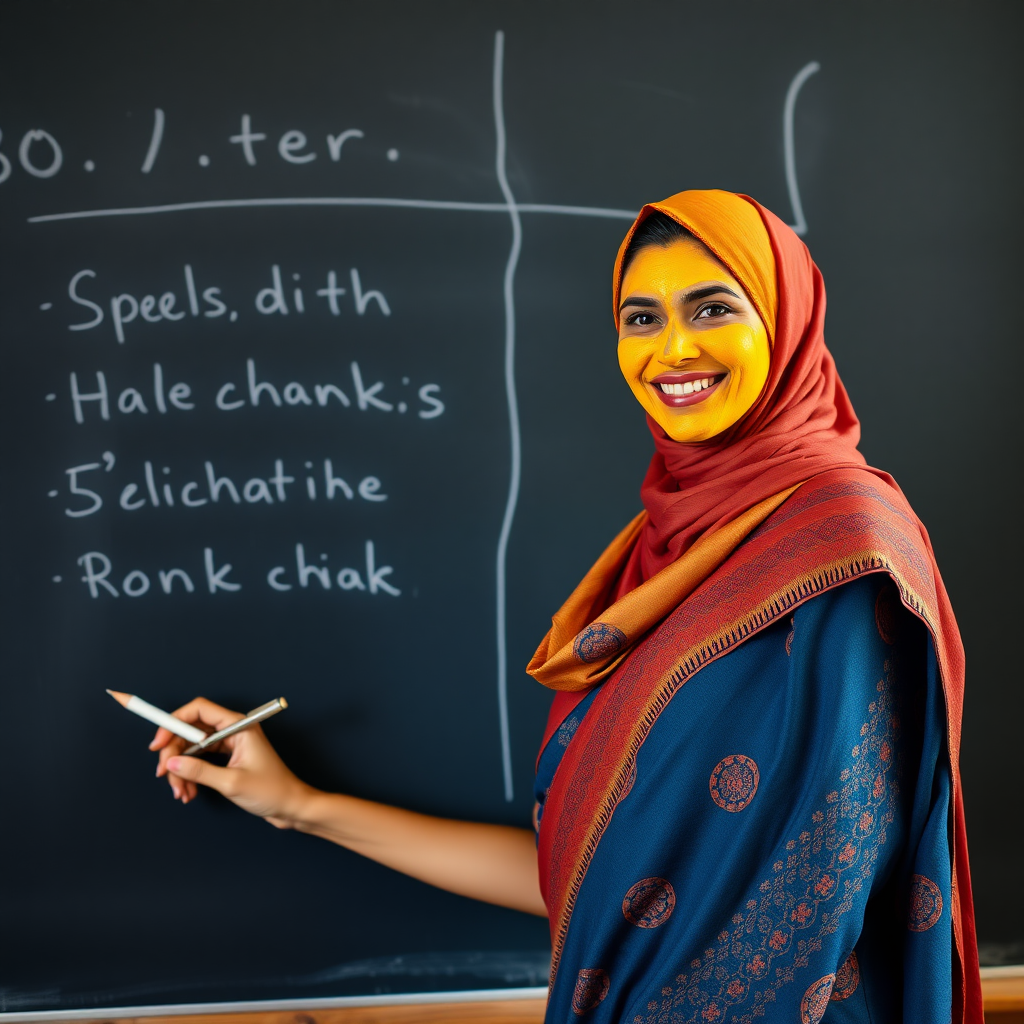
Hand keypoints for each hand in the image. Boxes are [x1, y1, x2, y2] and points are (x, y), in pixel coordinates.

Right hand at [151, 697, 313, 827]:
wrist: (290, 806)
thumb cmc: (271, 791)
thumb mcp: (232, 782)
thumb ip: (200, 771)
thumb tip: (171, 763)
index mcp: (238, 725)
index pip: (198, 710)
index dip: (173, 722)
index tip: (158, 744)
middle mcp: (232, 730)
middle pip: (190, 731)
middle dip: (173, 754)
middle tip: (164, 776)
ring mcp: (229, 744)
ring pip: (192, 748)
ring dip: (181, 770)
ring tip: (181, 793)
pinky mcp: (228, 758)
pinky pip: (200, 760)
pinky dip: (190, 775)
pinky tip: (188, 792)